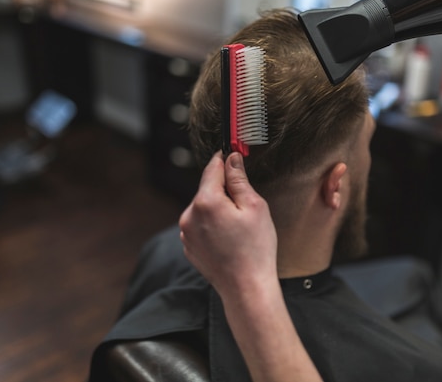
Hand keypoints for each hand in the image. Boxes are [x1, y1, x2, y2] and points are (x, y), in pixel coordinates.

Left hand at [180, 152, 322, 381]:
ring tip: (239, 228)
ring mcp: (185, 232)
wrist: (246, 288)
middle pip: (207, 189)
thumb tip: (231, 158)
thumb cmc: (256, 248)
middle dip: (224, 190)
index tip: (231, 152)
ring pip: (203, 208)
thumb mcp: (255, 207)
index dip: (223, 159)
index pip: (212, 168)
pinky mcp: (188, 246)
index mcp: (206, 201)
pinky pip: (200, 225)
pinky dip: (212, 226)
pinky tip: (229, 239)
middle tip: (246, 205)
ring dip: (218, 209)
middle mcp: (189, 214)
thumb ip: (239, 180)